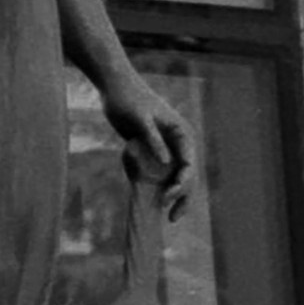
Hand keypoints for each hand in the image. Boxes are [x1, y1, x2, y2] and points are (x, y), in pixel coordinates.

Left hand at [101, 75, 196, 219]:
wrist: (114, 88)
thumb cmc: (128, 99)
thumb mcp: (139, 118)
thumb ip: (152, 138)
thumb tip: (167, 162)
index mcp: (182, 133)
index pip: (189, 164)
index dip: (182, 183)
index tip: (167, 196)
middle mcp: (179, 143)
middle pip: (187, 175)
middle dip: (182, 197)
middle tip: (172, 217)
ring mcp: (167, 148)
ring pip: (176, 177)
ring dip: (175, 196)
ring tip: (169, 216)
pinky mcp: (153, 151)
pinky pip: (161, 174)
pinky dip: (160, 187)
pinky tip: (155, 202)